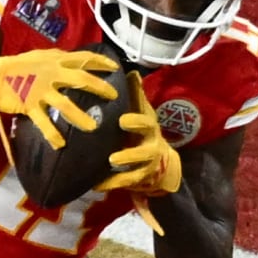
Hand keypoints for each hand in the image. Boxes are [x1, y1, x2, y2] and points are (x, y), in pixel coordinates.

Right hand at [0, 49, 118, 148]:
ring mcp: (41, 90)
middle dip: (100, 87)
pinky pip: (43, 121)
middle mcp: (51, 74)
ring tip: (93, 127)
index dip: (101, 62)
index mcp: (56, 60)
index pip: (83, 58)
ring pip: (65, 104)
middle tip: (114, 96)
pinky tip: (60, 144)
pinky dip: (51, 133)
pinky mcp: (30, 105)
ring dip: (80, 116)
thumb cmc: (18, 65)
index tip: (114, 67)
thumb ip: (59, 59)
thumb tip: (75, 60)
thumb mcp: (41, 56)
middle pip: (81, 79)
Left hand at [95, 72, 181, 232]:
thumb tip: (131, 71)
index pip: (146, 123)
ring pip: (135, 174)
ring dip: (120, 176)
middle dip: (130, 156)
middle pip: (144, 153)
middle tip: (113, 158)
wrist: (160, 159)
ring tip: (102, 180)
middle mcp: (151, 147)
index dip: (136, 122)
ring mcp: (146, 166)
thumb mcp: (141, 110)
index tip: (122, 121)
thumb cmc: (144, 129)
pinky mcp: (138, 180)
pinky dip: (112, 186)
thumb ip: (135, 94)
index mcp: (149, 128)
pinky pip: (126, 185)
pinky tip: (96, 186)